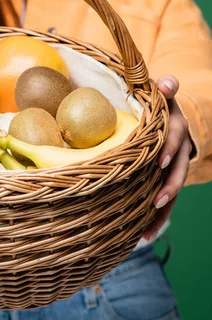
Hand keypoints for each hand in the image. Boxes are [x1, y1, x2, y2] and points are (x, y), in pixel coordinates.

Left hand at [142, 75, 192, 241]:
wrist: (162, 114)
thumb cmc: (154, 104)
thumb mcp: (160, 93)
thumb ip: (163, 87)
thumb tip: (167, 83)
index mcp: (175, 126)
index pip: (175, 136)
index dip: (169, 147)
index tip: (159, 161)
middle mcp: (178, 149)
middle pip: (178, 170)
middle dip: (170, 186)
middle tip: (157, 200)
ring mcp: (173, 167)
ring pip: (172, 190)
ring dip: (162, 211)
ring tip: (147, 231)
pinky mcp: (164, 180)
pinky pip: (163, 200)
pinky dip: (154, 218)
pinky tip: (141, 235)